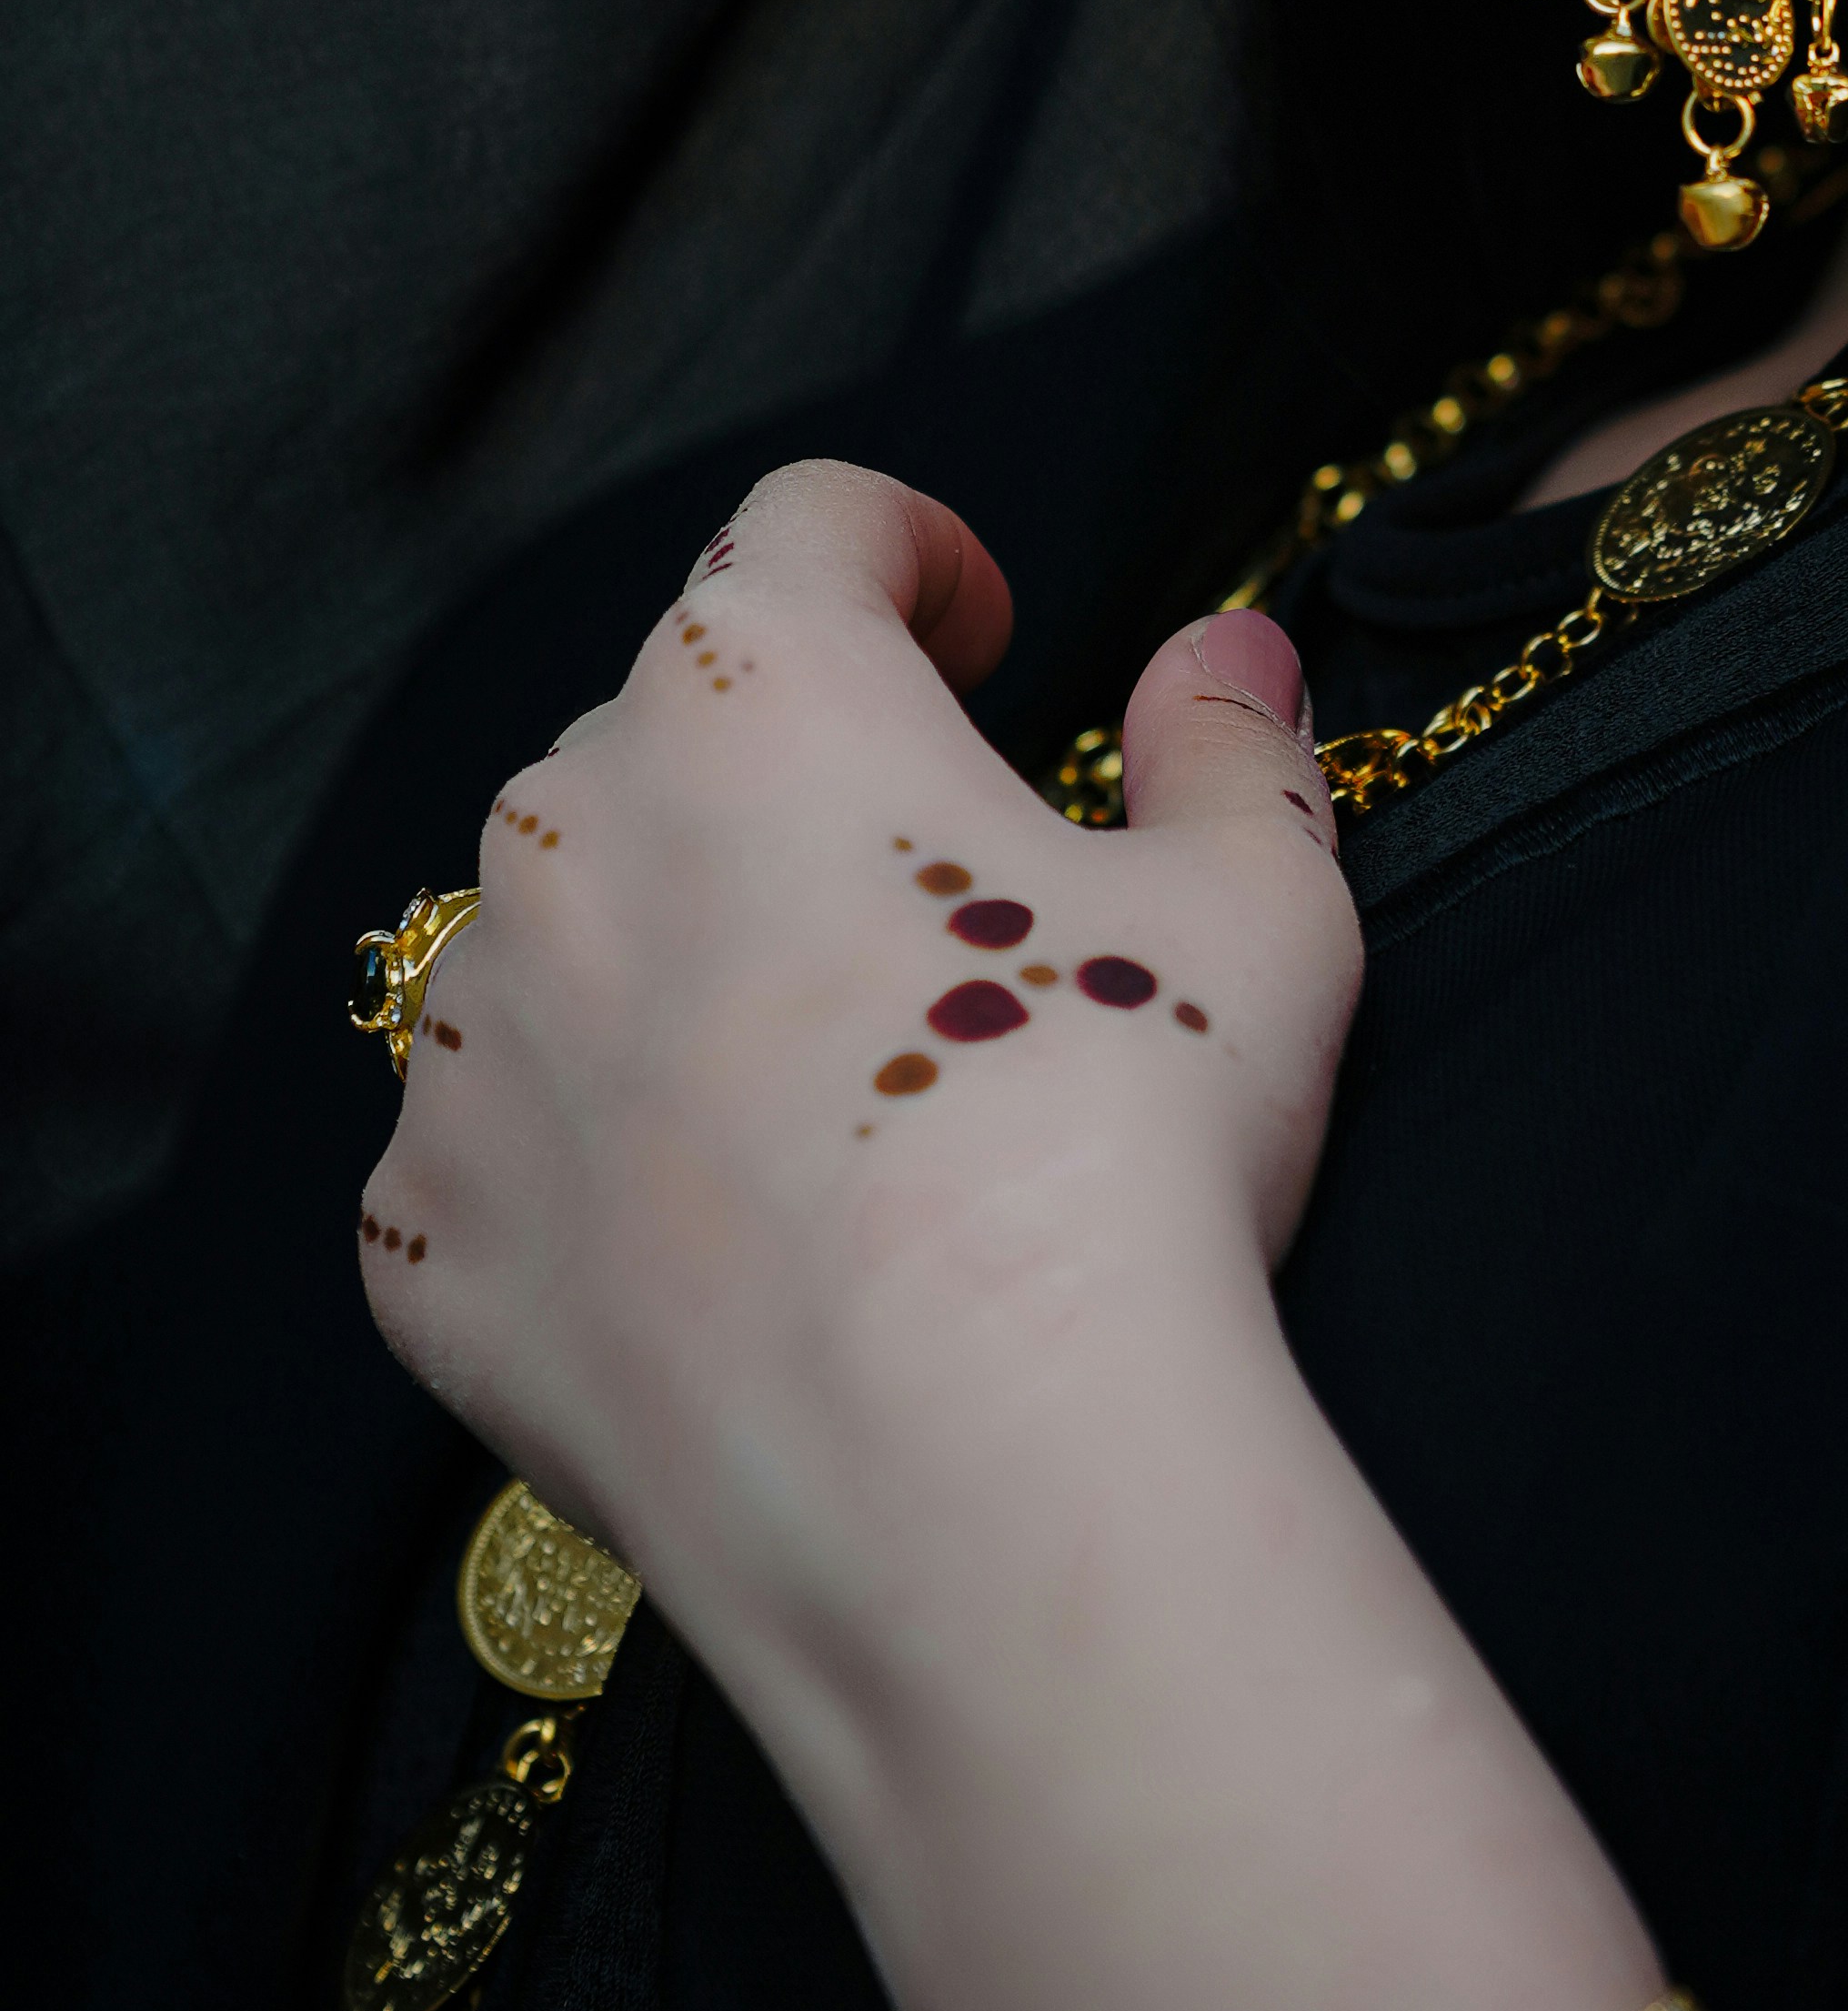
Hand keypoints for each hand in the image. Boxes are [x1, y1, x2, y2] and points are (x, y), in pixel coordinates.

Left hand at [357, 461, 1360, 1700]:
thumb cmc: (1121, 1146)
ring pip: (570, 938)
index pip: (812, 527)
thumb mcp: (1259, 907)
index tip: (978, 638)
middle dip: (795, 785)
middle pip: (680, 733)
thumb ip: (1232, 745)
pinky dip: (593, 1165)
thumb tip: (1225, 662)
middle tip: (938, 909)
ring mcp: (476, 1036)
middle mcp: (575, 822)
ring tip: (832, 1095)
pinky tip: (729, 1246)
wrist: (972, 1484)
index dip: (910, 558)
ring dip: (677, 967)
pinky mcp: (425, 1231)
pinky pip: (499, 1148)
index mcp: (765, 687)